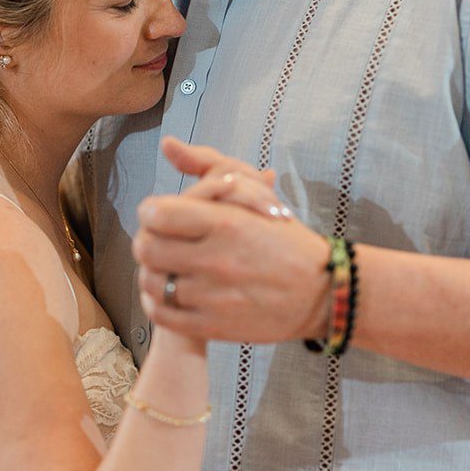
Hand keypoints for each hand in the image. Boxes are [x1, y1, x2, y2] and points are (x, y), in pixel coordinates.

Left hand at [134, 137, 330, 342]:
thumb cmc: (286, 239)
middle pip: (147, 248)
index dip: (152, 213)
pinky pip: (162, 314)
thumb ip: (208, 165)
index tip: (162, 216)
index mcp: (226, 223)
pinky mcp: (214, 325)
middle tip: (161, 242)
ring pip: (151, 283)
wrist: (322, 292)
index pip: (156, 214)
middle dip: (148, 241)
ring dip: (152, 272)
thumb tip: (168, 144)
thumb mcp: (254, 194)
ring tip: (166, 267)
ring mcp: (214, 296)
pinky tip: (168, 292)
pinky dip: (156, 302)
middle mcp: (217, 259)